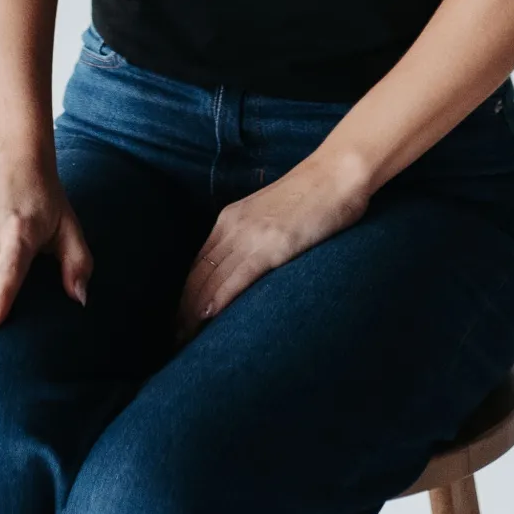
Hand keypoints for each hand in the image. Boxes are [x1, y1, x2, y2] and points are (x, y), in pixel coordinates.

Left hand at [174, 151, 369, 346]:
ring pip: (210, 280)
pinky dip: (218, 299)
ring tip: (185, 341)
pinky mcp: (272, 245)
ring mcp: (250, 235)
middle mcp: (232, 226)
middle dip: (184, 310)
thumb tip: (249, 267)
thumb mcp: (272, 215)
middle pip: (197, 275)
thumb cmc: (314, 195)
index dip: (186, 296)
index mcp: (230, 219)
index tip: (180, 321)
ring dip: (194, 312)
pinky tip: (206, 317)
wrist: (338, 172)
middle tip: (175, 340)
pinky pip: (236, 277)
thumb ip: (255, 236)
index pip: (198, 265)